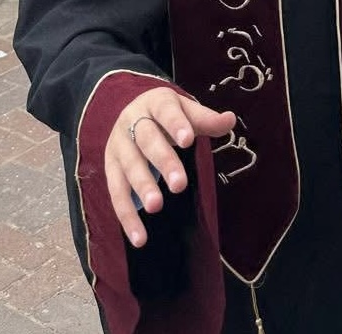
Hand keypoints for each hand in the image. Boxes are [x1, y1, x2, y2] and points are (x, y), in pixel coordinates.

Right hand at [104, 86, 234, 247]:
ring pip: (129, 167)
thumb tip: (230, 119)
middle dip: (163, 161)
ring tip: (156, 207)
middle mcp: (132, 122)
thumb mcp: (186, 111)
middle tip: (180, 184)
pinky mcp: (111, 170)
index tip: (188, 141)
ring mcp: (119, 146)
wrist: (131, 113)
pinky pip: (117, 193)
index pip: (165, 112)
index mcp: (155, 103)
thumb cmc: (167, 115)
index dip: (176, 125)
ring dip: (142, 188)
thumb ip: (206, 119)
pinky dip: (127, 216)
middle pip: (146, 141)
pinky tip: (139, 238)